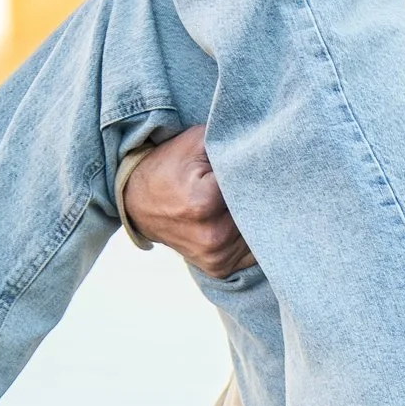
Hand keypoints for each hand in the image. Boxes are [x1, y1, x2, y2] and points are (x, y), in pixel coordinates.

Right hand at [123, 126, 250, 276]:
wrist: (139, 201)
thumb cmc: (171, 166)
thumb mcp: (196, 141)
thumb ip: (231, 138)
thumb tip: (266, 145)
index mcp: (204, 203)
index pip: (253, 186)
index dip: (259, 174)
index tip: (259, 165)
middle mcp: (212, 236)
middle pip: (259, 212)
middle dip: (262, 196)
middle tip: (260, 182)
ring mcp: (215, 256)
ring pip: (259, 233)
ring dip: (259, 217)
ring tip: (246, 200)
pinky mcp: (218, 267)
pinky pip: (252, 252)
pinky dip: (251, 236)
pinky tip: (241, 219)